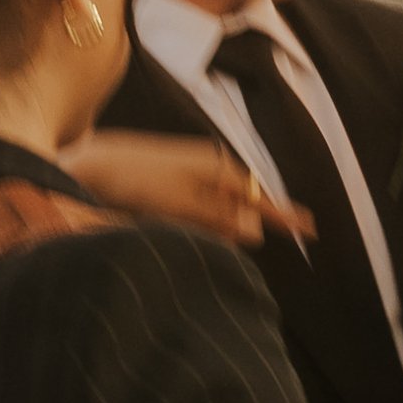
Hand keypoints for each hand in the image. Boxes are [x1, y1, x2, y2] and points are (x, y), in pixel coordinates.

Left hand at [59, 131, 314, 248]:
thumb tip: (254, 232)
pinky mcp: (178, 184)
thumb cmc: (136, 180)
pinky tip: (176, 221)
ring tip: (184, 224)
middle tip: (230, 238)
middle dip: (243, 227)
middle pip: (243, 208)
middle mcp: (211, 170)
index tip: (310, 229)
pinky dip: (199, 223)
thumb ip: (219, 218)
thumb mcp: (180, 204)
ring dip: (216, 229)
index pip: (263, 199)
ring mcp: (195, 176)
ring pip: (221, 212)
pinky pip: (202, 210)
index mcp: (219, 171)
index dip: (285, 217)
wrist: (91, 164)